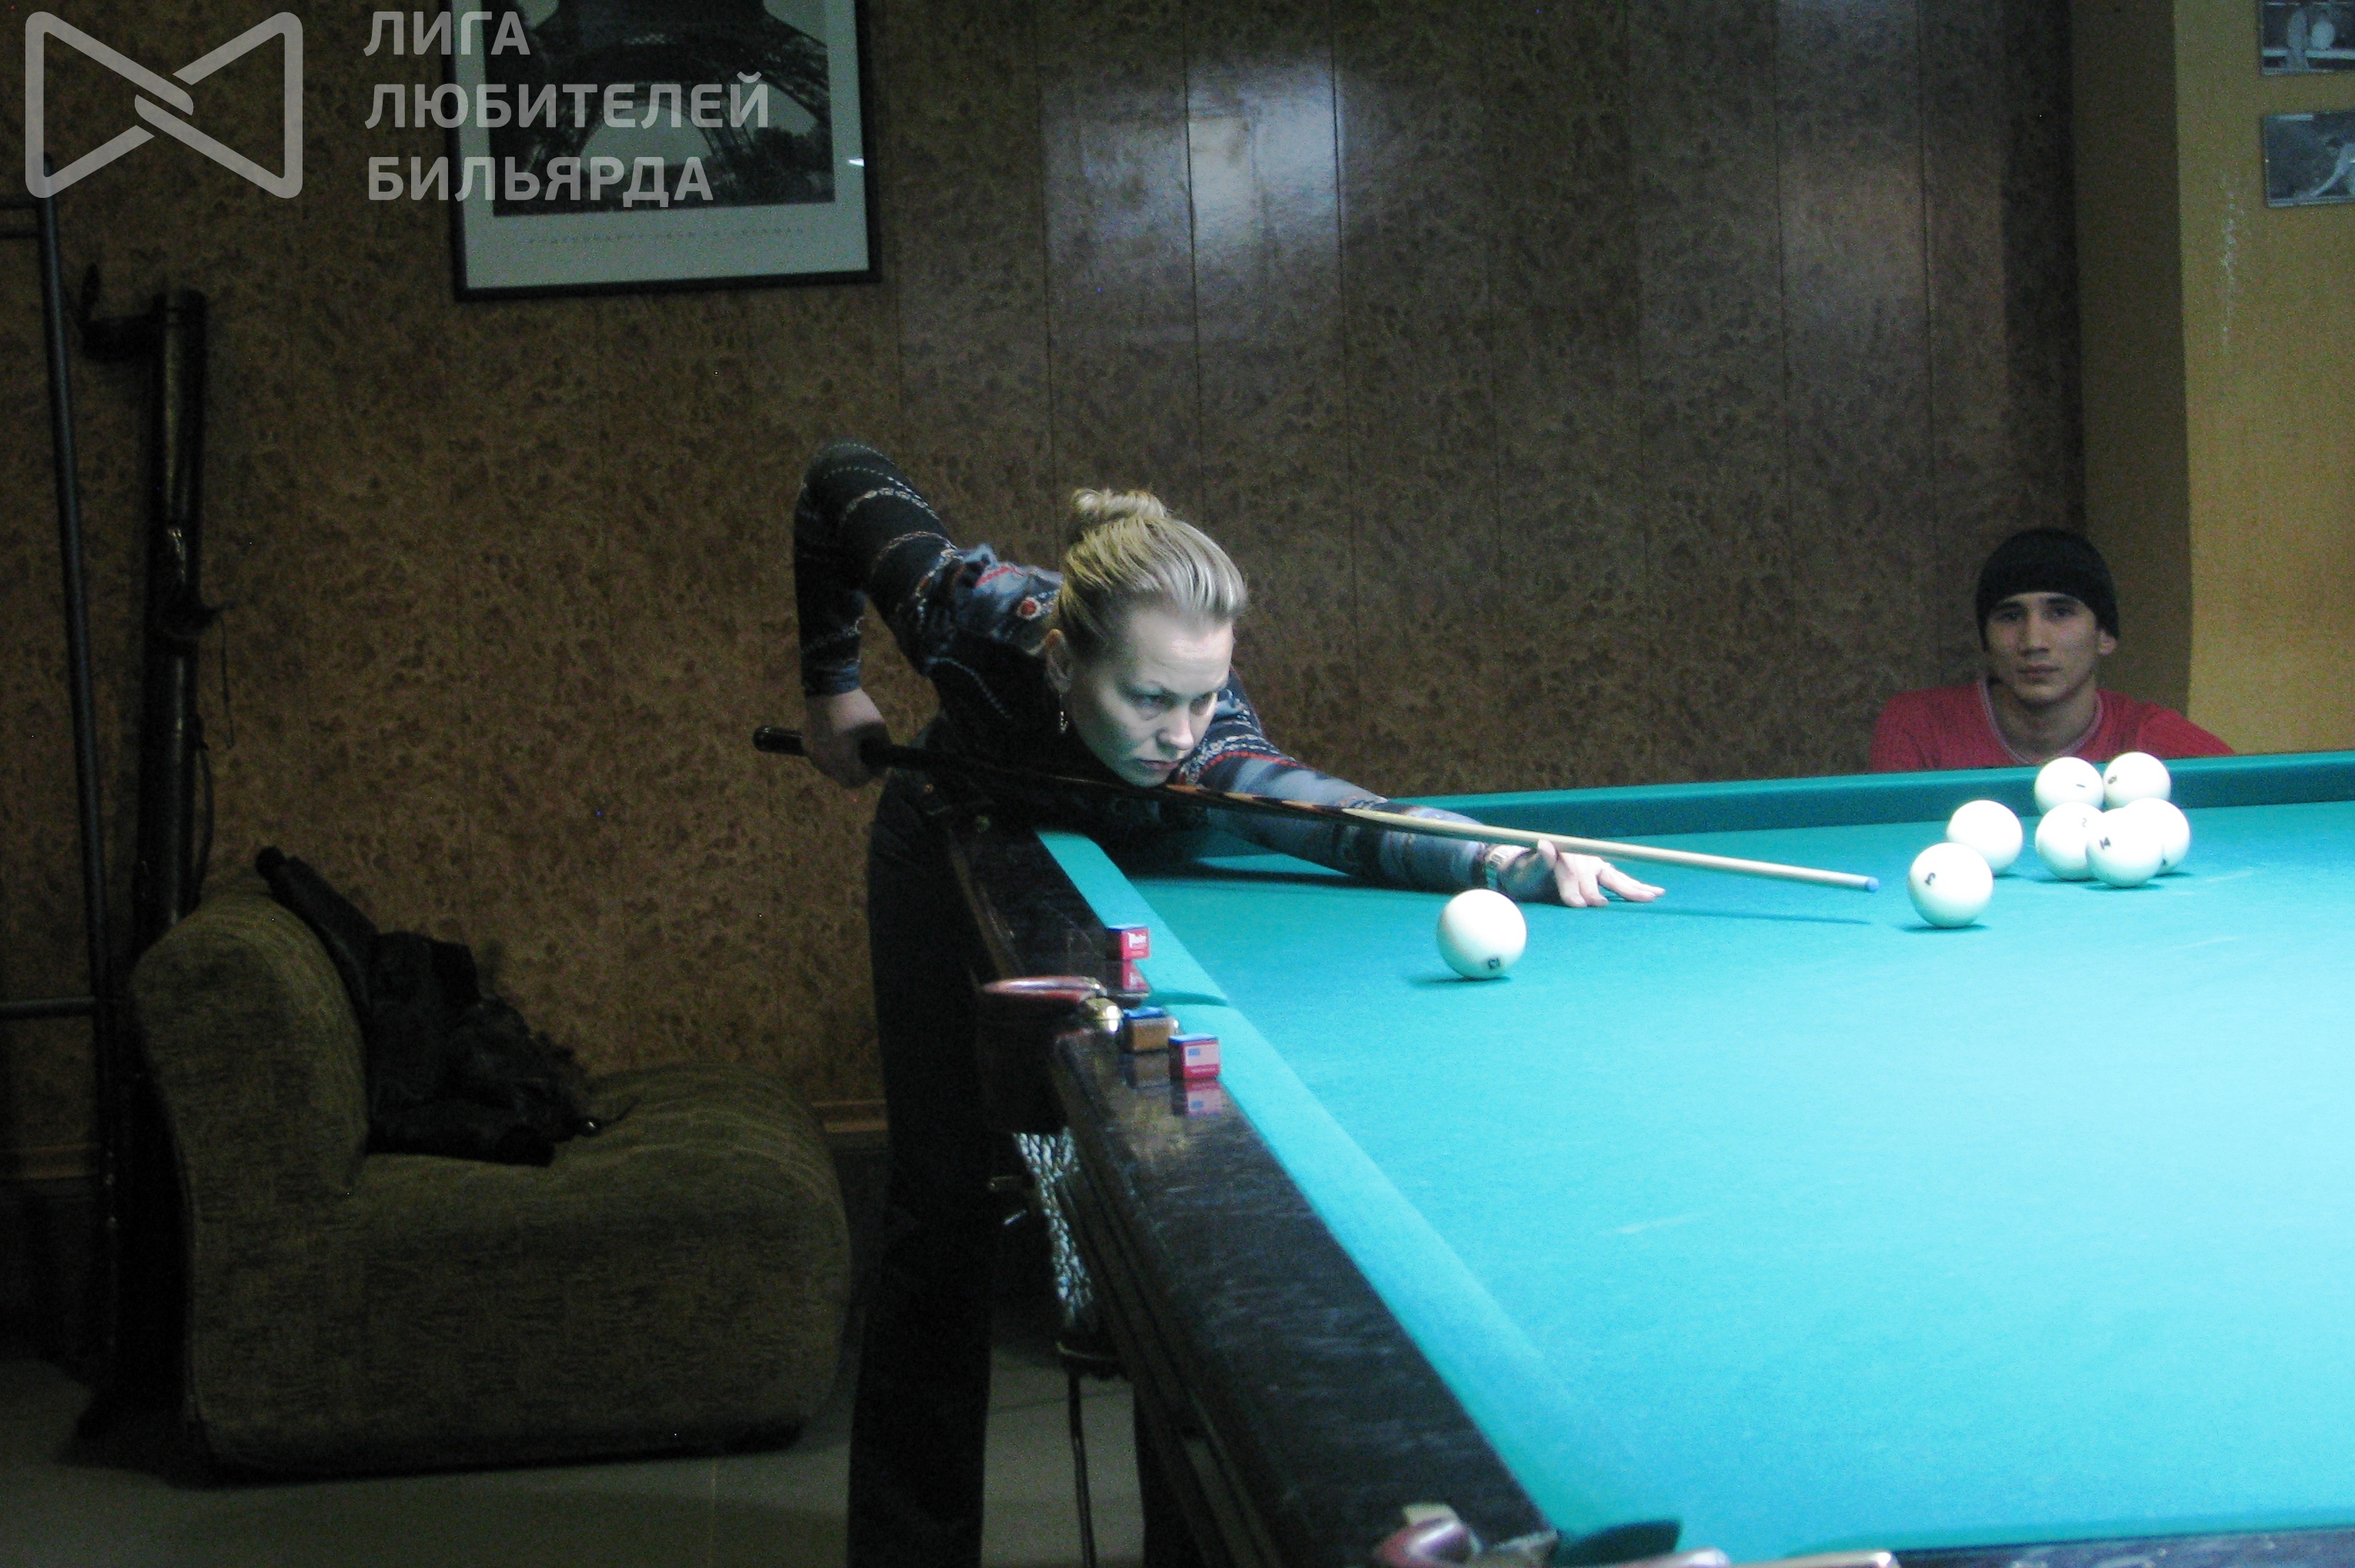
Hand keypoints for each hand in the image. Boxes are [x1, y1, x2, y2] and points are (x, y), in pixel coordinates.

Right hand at [805, 689, 889, 787]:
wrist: (828, 687)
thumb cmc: (856, 706)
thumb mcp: (877, 727)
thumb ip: (883, 749)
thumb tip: (884, 770)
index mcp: (842, 757)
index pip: (857, 781)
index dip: (870, 775)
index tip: (877, 764)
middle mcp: (824, 760)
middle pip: (844, 781)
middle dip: (858, 774)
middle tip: (867, 760)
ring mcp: (813, 754)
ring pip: (831, 772)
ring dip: (844, 768)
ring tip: (853, 750)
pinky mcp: (806, 746)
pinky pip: (821, 761)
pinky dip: (832, 759)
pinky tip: (839, 744)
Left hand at [1497, 840, 1664, 907]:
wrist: (1527, 876)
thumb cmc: (1525, 877)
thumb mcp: (1524, 873)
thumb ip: (1537, 862)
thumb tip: (1545, 844)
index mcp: (1562, 852)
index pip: (1570, 869)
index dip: (1573, 886)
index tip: (1576, 904)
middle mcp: (1581, 856)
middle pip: (1592, 873)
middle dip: (1596, 890)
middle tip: (1599, 906)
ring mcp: (1593, 865)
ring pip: (1612, 876)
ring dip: (1629, 887)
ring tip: (1649, 896)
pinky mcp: (1600, 874)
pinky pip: (1620, 881)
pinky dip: (1636, 887)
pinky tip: (1655, 892)